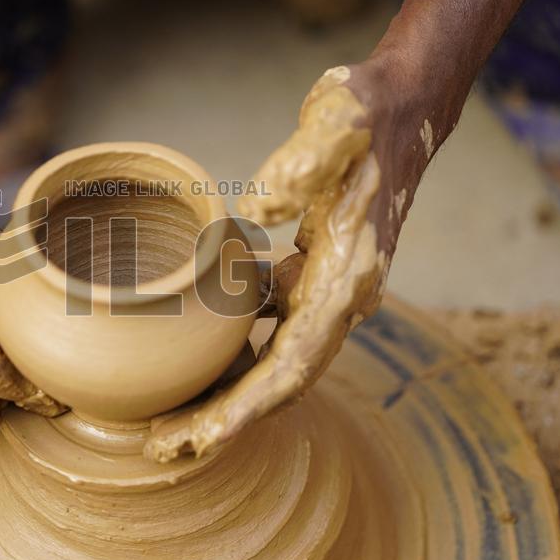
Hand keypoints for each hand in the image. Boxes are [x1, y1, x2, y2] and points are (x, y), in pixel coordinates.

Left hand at [146, 59, 441, 461]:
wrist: (398, 109)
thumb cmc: (364, 116)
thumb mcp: (336, 124)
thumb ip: (300, 165)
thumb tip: (255, 212)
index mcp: (346, 276)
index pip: (294, 364)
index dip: (247, 408)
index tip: (199, 440)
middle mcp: (339, 297)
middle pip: (278, 382)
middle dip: (223, 421)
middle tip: (160, 450)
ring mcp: (323, 290)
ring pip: (271, 362)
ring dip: (224, 396)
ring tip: (168, 423)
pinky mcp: (307, 275)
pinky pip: (267, 330)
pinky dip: (233, 353)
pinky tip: (193, 361)